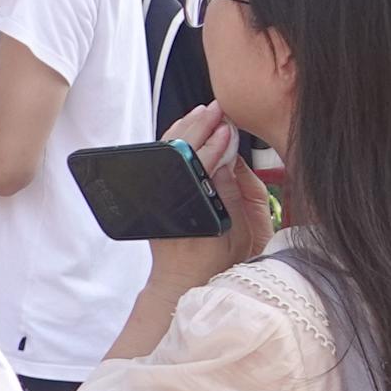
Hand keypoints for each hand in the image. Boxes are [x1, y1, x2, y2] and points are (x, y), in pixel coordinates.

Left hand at [146, 104, 273, 287]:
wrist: (180, 280)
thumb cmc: (216, 262)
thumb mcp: (239, 233)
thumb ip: (233, 194)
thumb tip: (228, 157)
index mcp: (193, 208)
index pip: (201, 165)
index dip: (214, 143)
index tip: (227, 127)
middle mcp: (169, 199)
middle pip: (180, 152)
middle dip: (199, 126)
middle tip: (217, 110)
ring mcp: (156, 195)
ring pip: (166, 153)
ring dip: (186, 129)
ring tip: (205, 113)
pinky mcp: (151, 194)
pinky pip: (163, 160)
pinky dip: (175, 141)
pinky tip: (188, 130)